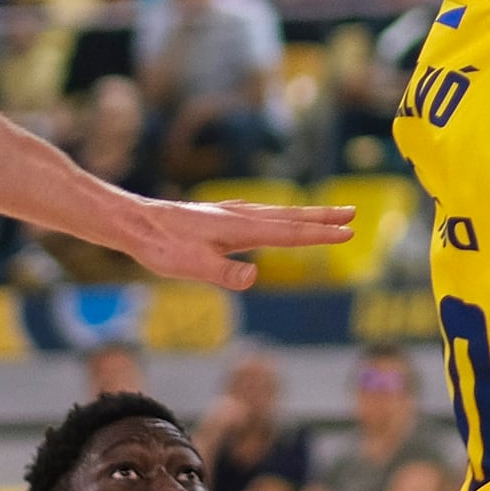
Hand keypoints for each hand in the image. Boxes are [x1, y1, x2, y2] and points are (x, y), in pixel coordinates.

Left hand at [115, 195, 354, 290]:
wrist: (136, 223)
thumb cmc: (162, 247)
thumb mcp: (191, 266)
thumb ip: (224, 273)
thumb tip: (254, 277)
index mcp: (241, 229)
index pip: (290, 233)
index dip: (320, 235)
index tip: (348, 233)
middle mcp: (241, 217)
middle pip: (291, 217)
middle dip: (322, 218)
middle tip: (353, 215)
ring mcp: (231, 215)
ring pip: (277, 213)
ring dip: (305, 214)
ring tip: (327, 214)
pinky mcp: (221, 217)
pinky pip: (262, 213)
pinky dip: (281, 214)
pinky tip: (276, 215)